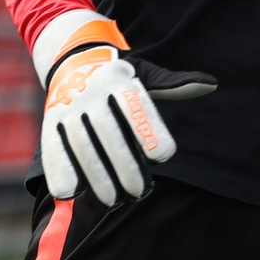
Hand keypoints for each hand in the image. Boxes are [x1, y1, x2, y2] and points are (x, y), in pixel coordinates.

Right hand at [37, 18, 214, 204]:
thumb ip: (174, 85)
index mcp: (118, 78)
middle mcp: (90, 91)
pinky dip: (60, 170)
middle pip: (109, 132)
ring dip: (96, 175)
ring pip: (81, 144)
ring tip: (112, 200)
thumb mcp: (146, 73)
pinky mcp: (50, 121)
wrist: (73, 59)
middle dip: (124, 165)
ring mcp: (67, 106)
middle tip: (139, 192)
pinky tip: (71, 193)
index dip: (149, 132)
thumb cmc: (119, 76)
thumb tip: (209, 85)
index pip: (135, 107)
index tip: (162, 155)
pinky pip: (53, 147)